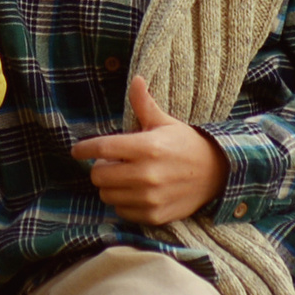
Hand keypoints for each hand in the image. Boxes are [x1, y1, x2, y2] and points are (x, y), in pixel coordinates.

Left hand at [70, 75, 228, 226]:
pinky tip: (136, 192)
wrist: (217, 174)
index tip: (77, 151)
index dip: (84, 149)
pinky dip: (124, 202)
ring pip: (107, 195)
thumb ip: (144, 104)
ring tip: (125, 178)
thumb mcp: (165, 122)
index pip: (102, 149)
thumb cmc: (186, 145)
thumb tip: (135, 79)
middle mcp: (146, 174)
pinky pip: (122, 211)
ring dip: (111, 186)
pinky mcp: (154, 215)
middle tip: (112, 163)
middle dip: (100, 168)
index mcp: (147, 147)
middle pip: (99, 176)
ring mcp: (150, 197)